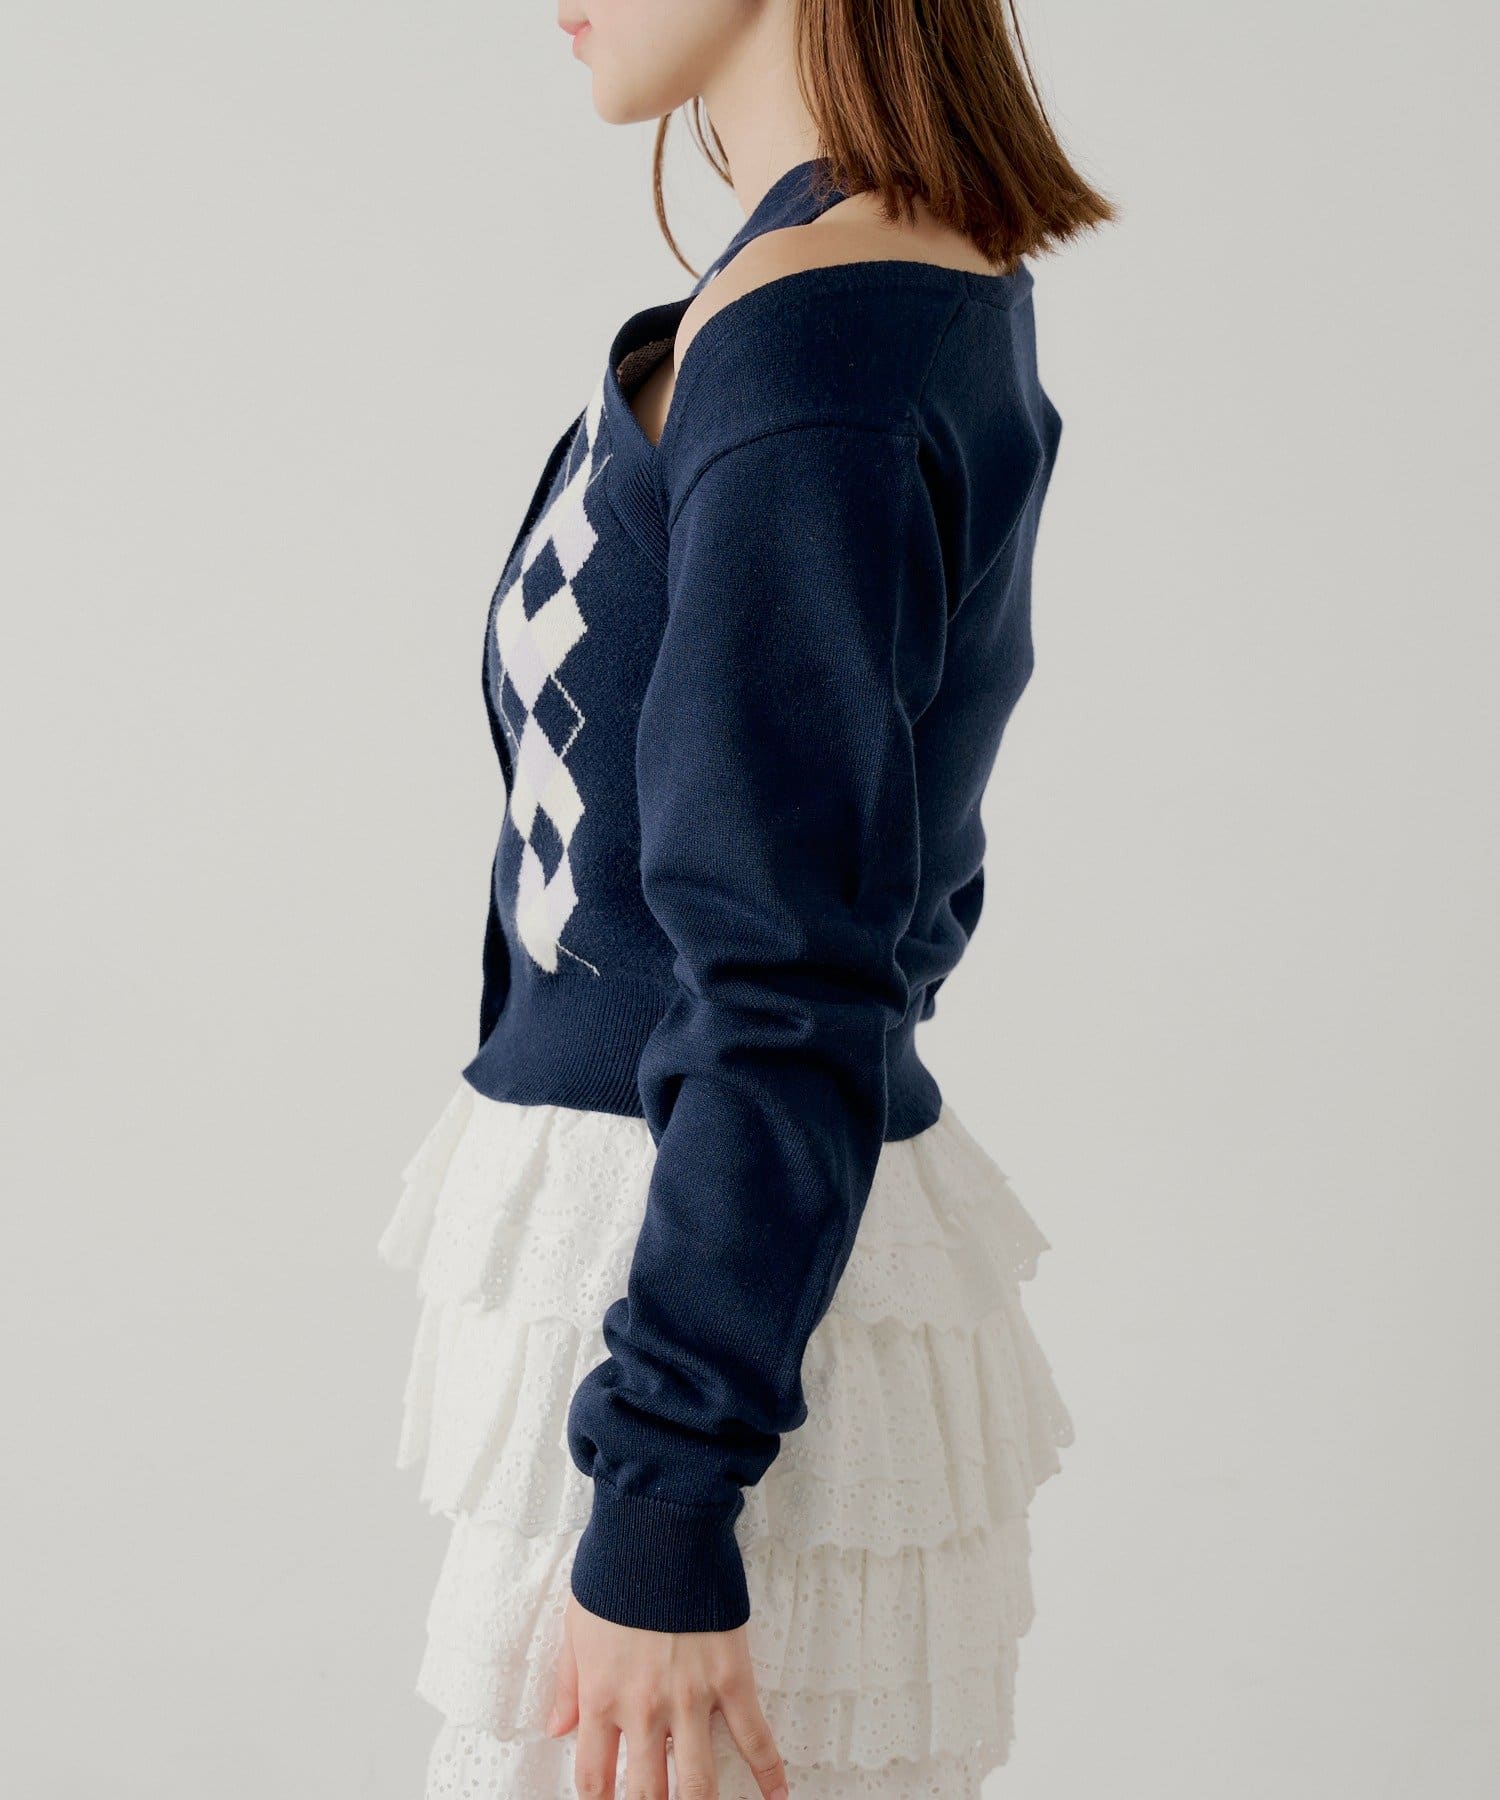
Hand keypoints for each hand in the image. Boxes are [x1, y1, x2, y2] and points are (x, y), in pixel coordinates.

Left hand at [546, 1591, 788, 1799]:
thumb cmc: (615, 1569)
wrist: (659, 1527)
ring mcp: (691, 1698)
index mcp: (603, 1697)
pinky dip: (768, 1771)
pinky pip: (753, 1735)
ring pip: (698, 1781)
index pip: (595, 1778)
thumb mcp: (576, 1625)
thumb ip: (569, 1683)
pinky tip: (776, 1796)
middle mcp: (645, 1709)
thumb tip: (557, 1727)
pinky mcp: (731, 1677)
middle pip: (647, 1793)